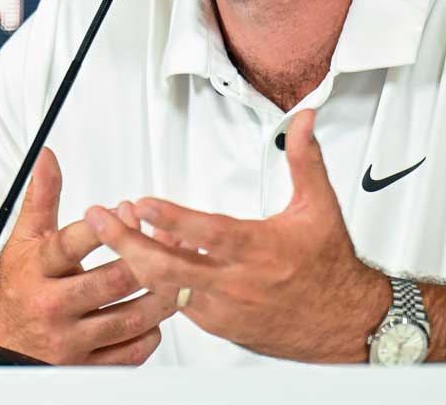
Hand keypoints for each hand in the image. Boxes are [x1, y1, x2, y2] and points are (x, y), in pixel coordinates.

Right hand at [0, 148, 176, 364]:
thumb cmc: (18, 285)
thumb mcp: (24, 238)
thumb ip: (42, 197)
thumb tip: (47, 158)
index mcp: (38, 270)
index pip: (71, 244)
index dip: (104, 227)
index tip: (124, 208)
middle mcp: (52, 305)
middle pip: (112, 282)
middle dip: (145, 258)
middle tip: (167, 242)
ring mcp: (69, 339)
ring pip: (130, 317)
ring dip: (159, 294)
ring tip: (173, 275)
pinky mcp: (83, 365)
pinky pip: (129, 353)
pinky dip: (150, 334)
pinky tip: (156, 314)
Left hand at [83, 109, 388, 362]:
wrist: (344, 323)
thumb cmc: (330, 267)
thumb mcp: (319, 206)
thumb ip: (303, 158)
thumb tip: (302, 120)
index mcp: (258, 250)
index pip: (206, 234)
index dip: (170, 219)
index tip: (141, 203)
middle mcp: (236, 283)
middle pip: (168, 268)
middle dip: (127, 242)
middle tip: (101, 219)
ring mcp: (224, 308)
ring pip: (166, 288)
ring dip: (138, 258)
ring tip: (117, 230)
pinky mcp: (219, 325)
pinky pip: (178, 303)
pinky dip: (159, 279)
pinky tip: (149, 254)